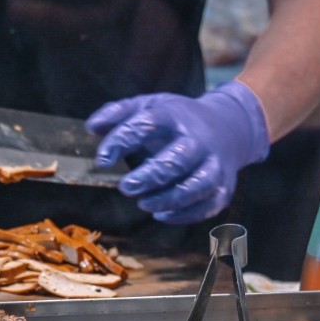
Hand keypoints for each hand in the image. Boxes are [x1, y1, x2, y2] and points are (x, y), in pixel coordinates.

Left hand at [86, 80, 270, 223]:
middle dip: (149, 176)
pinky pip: (207, 206)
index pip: (148, 124)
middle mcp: (198, 140)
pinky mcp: (223, 187)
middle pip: (176, 160)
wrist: (228, 127)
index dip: (123, 140)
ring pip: (195, 186)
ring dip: (168, 199)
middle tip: (126, 187)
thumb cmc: (177, 120)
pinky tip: (162, 215)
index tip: (103, 159)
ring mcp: (214, 165)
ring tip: (144, 203)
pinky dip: (184, 214)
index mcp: (175, 116)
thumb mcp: (149, 105)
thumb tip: (91, 127)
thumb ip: (118, 113)